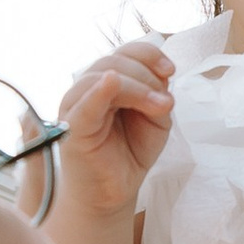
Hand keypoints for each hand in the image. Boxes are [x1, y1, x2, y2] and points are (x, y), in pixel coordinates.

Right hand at [58, 42, 175, 219]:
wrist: (115, 190)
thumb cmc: (131, 151)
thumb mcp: (155, 118)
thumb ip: (157, 95)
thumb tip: (161, 79)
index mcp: (108, 81)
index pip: (125, 53)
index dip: (149, 55)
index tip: (170, 71)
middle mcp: (88, 88)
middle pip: (115, 61)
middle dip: (147, 77)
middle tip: (165, 104)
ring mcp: (77, 106)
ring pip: (101, 76)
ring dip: (137, 88)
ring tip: (157, 109)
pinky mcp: (73, 128)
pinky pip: (84, 105)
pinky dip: (98, 92)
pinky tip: (111, 83)